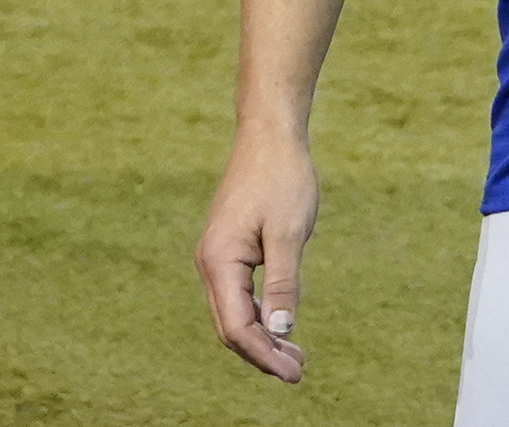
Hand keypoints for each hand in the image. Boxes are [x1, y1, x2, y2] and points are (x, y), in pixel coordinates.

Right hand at [196, 131, 317, 382]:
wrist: (269, 135)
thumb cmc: (282, 177)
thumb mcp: (289, 232)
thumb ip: (284, 283)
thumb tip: (281, 329)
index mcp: (219, 261)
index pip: (236, 326)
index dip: (264, 355)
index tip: (294, 373)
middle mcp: (210, 263)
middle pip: (230, 327)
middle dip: (263, 354)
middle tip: (299, 372)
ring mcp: (216, 257)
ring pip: (233, 314)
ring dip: (262, 338)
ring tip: (295, 357)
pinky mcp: (228, 251)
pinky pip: (238, 296)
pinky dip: (259, 316)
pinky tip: (280, 325)